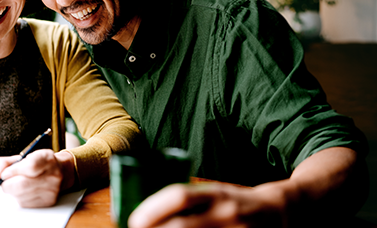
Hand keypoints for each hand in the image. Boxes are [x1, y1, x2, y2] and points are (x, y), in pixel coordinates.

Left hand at [0, 149, 75, 207]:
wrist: (59, 172)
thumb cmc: (36, 163)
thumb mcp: (21, 157)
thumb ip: (4, 163)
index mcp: (47, 158)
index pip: (30, 166)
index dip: (14, 171)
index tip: (4, 173)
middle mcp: (53, 174)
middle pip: (23, 184)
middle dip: (8, 184)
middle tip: (4, 181)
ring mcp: (52, 189)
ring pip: (21, 195)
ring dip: (12, 191)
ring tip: (16, 184)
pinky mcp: (49, 201)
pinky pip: (25, 203)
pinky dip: (19, 197)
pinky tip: (23, 191)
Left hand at [128, 183, 285, 227]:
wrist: (283, 214)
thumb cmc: (238, 203)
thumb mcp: (216, 193)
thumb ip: (190, 201)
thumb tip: (147, 211)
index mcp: (217, 193)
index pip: (180, 196)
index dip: (153, 208)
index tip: (133, 219)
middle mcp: (227, 213)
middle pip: (182, 226)